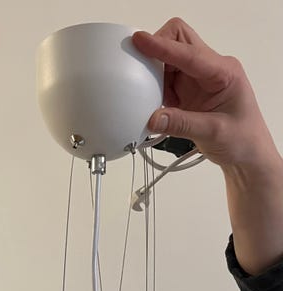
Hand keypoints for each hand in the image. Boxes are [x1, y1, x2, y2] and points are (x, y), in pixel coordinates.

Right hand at [132, 18, 277, 168]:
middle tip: (141, 69)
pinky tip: (157, 106)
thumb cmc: (242, 140)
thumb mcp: (213, 134)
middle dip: (157, 49)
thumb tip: (153, 119)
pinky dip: (155, 88)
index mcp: (222, 72)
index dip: (162, 47)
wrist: (247, 154)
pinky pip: (165, 79)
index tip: (140, 42)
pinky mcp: (188, 90)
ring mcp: (197, 78)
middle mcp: (209, 69)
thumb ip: (182, 124)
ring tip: (153, 100)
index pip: (188, 53)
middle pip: (178, 40)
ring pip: (168, 60)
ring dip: (155, 74)